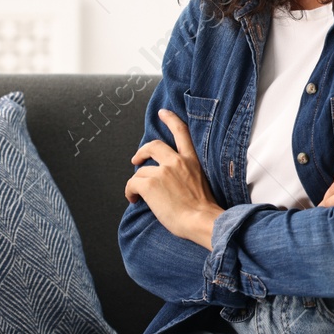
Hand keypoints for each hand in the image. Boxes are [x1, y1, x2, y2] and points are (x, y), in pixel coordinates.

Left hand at [125, 109, 224, 248]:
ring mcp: (163, 171)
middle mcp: (177, 161)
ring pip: (140, 171)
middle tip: (136, 160)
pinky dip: (130, 192)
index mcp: (192, 160)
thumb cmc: (203, 209)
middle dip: (141, 151)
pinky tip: (134, 199)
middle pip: (152, 145)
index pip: (181, 132)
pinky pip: (132, 183)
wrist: (201, 220)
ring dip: (137, 182)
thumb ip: (185, 175)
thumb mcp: (200, 183)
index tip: (163, 113)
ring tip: (138, 195)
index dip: (171, 119)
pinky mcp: (150, 184)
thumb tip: (169, 181)